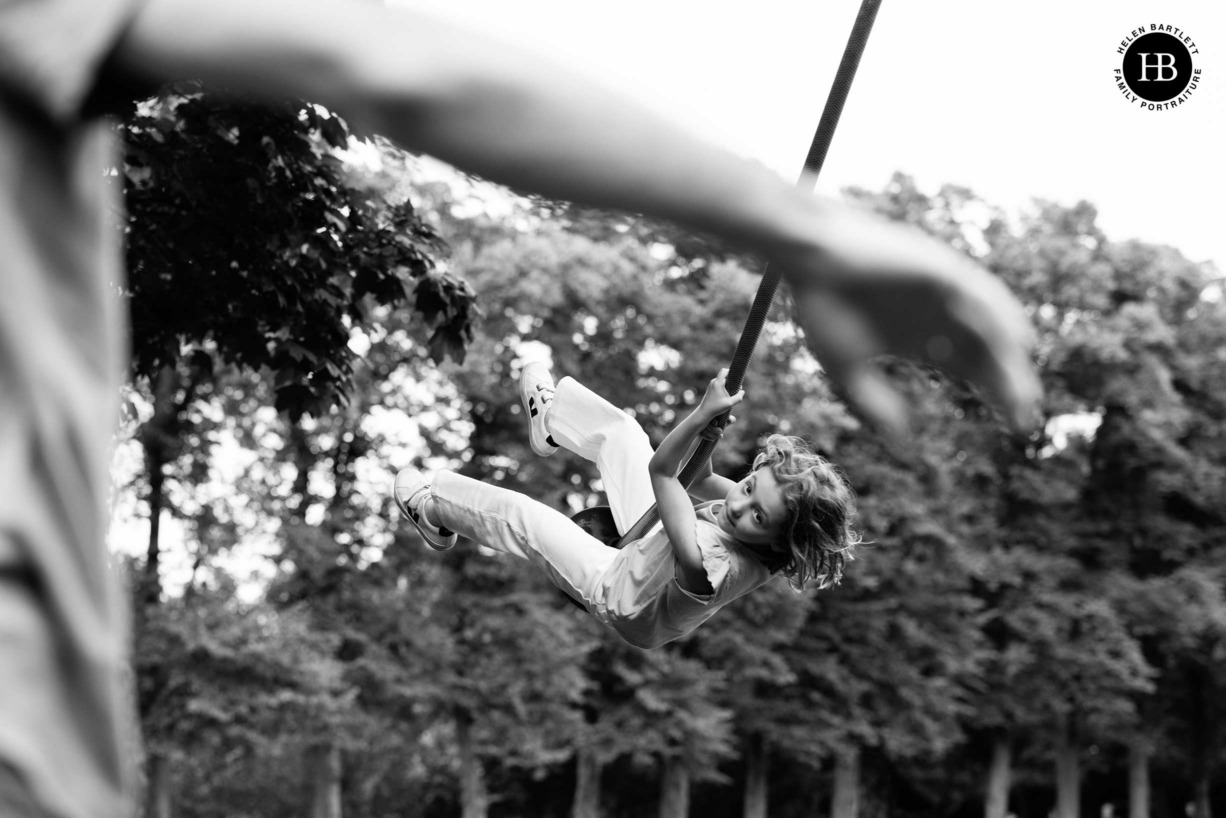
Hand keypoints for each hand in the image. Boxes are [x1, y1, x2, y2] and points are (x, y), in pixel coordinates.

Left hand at [697, 368, 743, 418]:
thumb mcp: (730, 404)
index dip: (731, 371)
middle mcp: (714, 382)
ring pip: (722, 380)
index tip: (737, 377)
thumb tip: (742, 391)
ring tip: (732, 393)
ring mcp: (711, 385)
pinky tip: (727, 395)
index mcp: (718, 383)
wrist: (704, 412)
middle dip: (732, 380)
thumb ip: (738, 397)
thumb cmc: (716, 408)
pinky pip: (719, 384)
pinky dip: (724, 387)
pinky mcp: (711, 389)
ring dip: (728, 385)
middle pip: (725, 376)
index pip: (724, 371)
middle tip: (737, 389)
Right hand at [781, 203, 1041, 441]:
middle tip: (1025, 422)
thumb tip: (902, 444)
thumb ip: (875, 404)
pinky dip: (1000, 317)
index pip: (977, 371)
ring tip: (1022, 393)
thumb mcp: (847, 368)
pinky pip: (982, 294)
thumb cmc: (822, 307)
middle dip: (1012, 387)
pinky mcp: (942, 269)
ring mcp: (946, 293)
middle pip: (993, 355)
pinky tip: (1013, 343)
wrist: (809, 257)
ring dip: (1010, 359)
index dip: (1000, 397)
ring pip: (993, 328)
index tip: (1017, 427)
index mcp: (924, 340)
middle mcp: (943, 317)